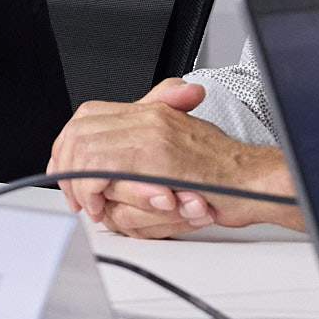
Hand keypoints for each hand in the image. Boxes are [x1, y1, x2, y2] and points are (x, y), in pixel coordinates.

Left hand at [45, 80, 294, 236]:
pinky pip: (103, 168)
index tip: (67, 167)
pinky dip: (93, 190)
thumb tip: (114, 159)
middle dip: (66, 164)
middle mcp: (149, 117)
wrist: (252, 181)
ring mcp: (152, 135)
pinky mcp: (155, 159)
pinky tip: (101, 206)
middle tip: (72, 194)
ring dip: (78, 181)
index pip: (89, 114)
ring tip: (88, 204)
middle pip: (80, 129)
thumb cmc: (223, 171)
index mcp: (151, 111)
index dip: (69, 142)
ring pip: (86, 148)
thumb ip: (149, 142)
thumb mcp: (183, 144)